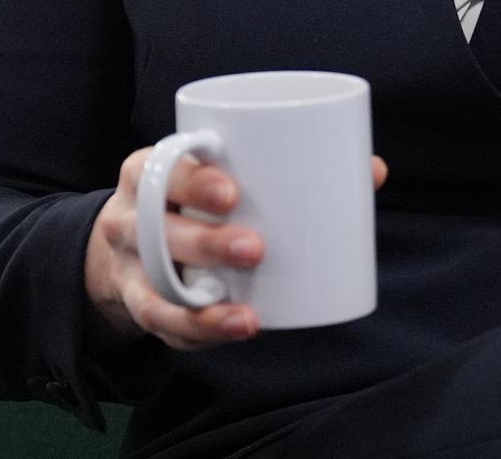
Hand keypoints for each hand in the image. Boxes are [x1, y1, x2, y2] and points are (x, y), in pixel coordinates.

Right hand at [86, 149, 387, 350]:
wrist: (128, 245)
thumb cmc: (195, 199)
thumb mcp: (218, 174)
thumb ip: (285, 169)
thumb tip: (371, 170)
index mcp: (150, 171)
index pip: (160, 167)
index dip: (190, 180)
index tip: (231, 191)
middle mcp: (130, 217)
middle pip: (154, 231)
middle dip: (203, 242)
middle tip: (255, 248)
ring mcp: (130, 267)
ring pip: (153, 288)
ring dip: (199, 307)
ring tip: (247, 315)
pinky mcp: (140, 305)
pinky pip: (163, 326)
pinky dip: (200, 333)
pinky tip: (238, 330)